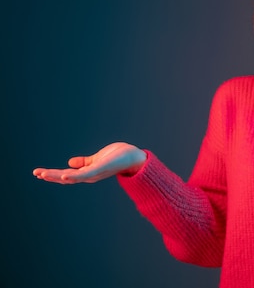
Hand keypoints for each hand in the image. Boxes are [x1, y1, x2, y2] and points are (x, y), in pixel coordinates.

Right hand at [32, 142, 146, 183]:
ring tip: (43, 174)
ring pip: (72, 177)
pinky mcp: (101, 168)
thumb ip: (85, 162)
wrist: (134, 157)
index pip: (67, 175)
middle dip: (50, 176)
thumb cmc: (118, 157)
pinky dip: (74, 175)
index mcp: (88, 173)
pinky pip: (85, 173)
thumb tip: (70, 163)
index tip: (39, 172)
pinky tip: (63, 174)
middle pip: (66, 178)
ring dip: (57, 176)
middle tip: (36, 173)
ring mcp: (95, 173)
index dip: (53, 175)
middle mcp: (90, 176)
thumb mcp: (97, 159)